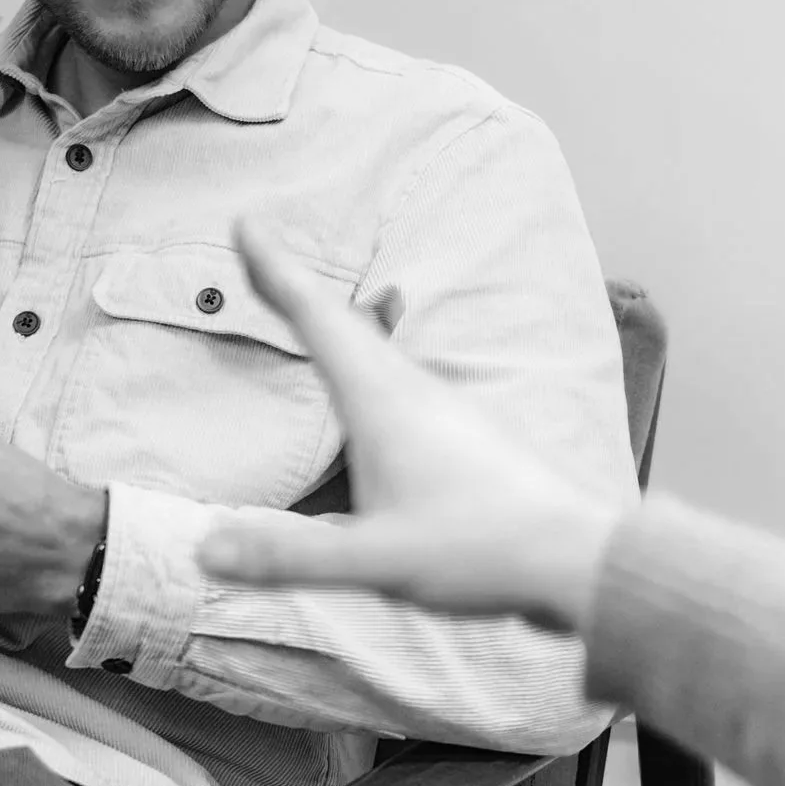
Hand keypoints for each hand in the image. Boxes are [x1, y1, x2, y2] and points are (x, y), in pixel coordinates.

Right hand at [198, 224, 623, 632]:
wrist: (581, 560)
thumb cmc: (483, 552)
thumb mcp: (377, 561)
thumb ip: (290, 557)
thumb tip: (204, 550)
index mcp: (386, 405)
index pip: (320, 322)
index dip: (278, 272)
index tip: (247, 223)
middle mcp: (419, 394)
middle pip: (347, 329)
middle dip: (299, 293)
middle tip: (262, 258)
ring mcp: (451, 415)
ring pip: (381, 359)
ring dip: (339, 333)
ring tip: (312, 317)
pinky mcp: (472, 443)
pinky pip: (405, 392)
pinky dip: (371, 377)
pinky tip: (381, 403)